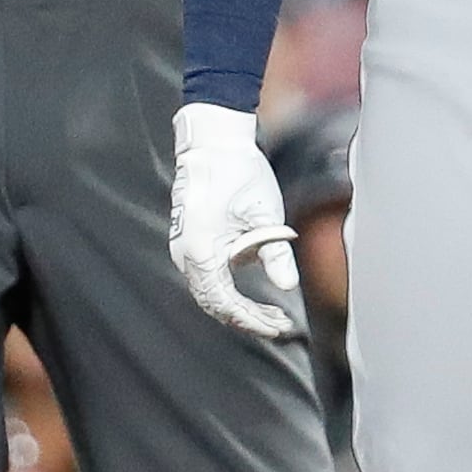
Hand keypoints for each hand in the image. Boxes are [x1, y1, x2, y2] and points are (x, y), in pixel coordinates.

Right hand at [170, 103, 303, 340]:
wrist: (214, 144)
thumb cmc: (237, 172)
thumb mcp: (265, 214)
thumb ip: (275, 253)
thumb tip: (287, 286)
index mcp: (200, 250)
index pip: (224, 302)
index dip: (251, 319)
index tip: (276, 327)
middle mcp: (185, 254)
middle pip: (215, 303)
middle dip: (247, 319)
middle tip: (278, 325)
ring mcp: (184, 249)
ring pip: (211, 294)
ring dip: (240, 307)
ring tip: (272, 314)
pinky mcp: (190, 243)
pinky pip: (208, 278)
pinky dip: (231, 291)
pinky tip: (255, 294)